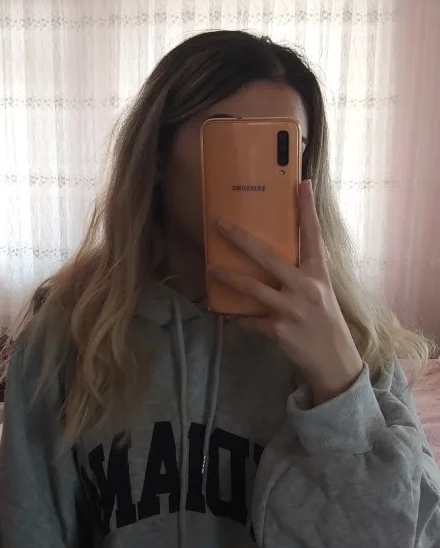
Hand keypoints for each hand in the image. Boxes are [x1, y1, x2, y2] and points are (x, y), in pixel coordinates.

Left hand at [210, 180, 362, 405]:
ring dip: (229, 278)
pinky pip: (251, 320)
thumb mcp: (321, 293)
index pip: (313, 236)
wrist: (334, 362)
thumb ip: (301, 275)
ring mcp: (292, 310)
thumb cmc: (325, 323)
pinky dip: (240, 318)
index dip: (307, 210)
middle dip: (241, 240)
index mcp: (319, 274)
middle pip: (269, 257)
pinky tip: (232, 316)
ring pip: (252, 288)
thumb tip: (272, 258)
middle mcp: (306, 288)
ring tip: (211, 269)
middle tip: (221, 224)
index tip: (302, 184)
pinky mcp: (279, 330)